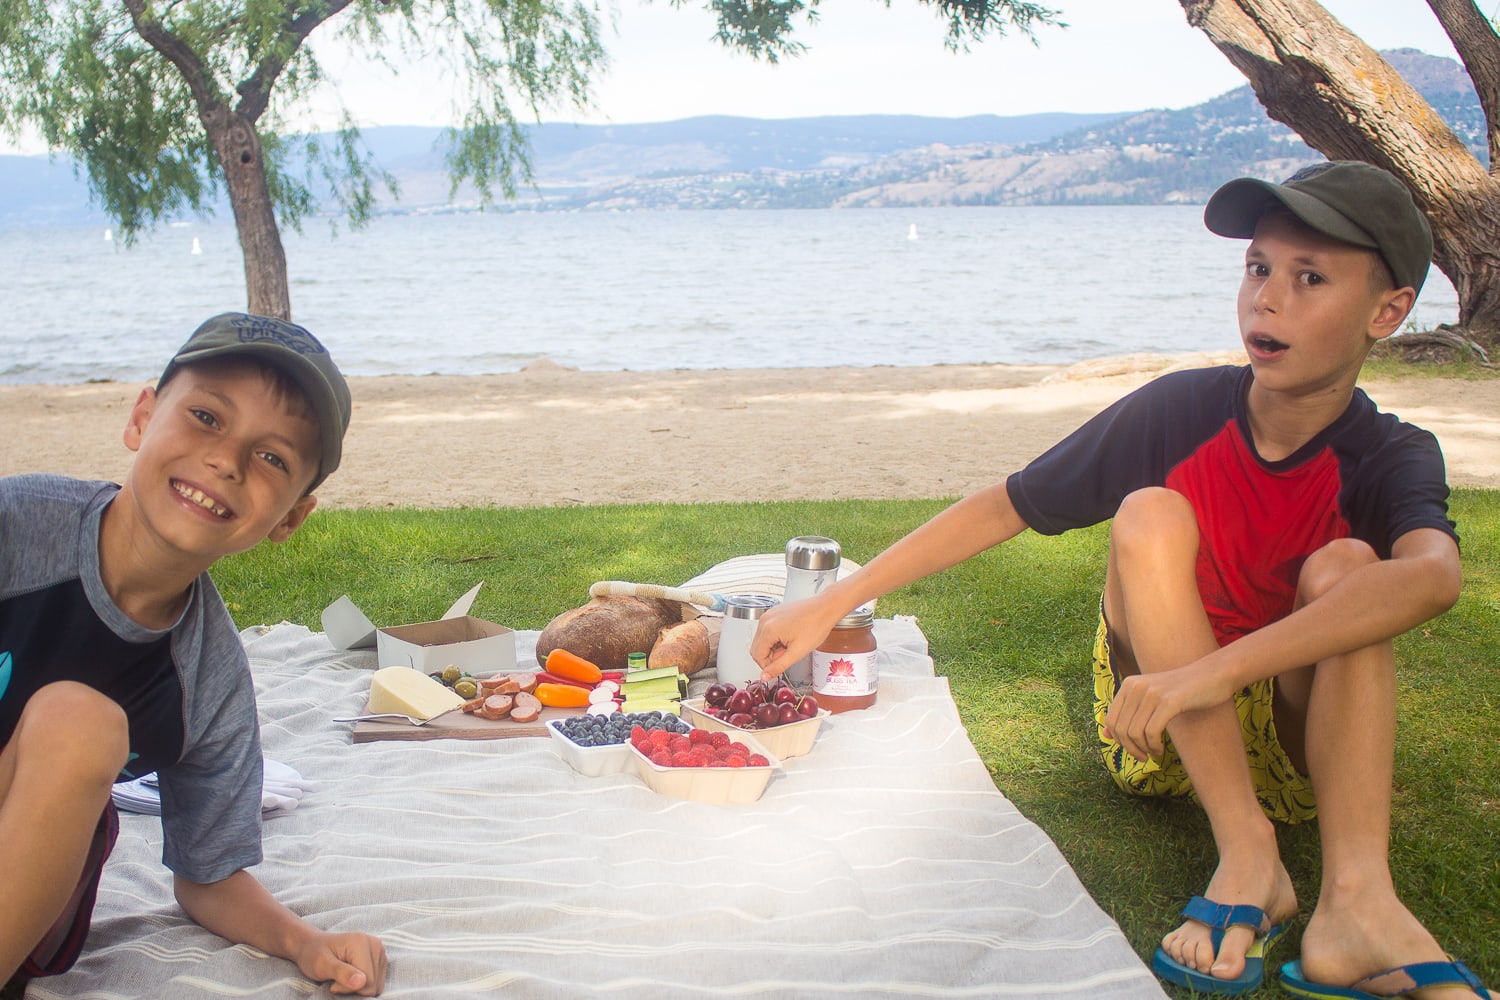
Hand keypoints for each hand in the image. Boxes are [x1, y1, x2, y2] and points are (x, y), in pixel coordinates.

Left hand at [295, 930, 387, 995]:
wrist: (313, 945)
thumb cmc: (314, 955)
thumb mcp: (321, 965)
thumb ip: (341, 973)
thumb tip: (362, 982)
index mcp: (362, 943)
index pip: (367, 981)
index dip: (348, 988)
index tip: (333, 984)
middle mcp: (375, 944)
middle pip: (373, 983)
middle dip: (354, 987)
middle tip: (337, 980)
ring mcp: (379, 950)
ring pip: (377, 984)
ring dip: (359, 986)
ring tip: (343, 977)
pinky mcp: (380, 958)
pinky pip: (377, 981)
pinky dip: (364, 984)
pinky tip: (352, 976)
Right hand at [750, 596, 840, 679]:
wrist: (825, 608)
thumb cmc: (816, 626)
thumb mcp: (797, 652)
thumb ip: (778, 666)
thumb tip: (765, 676)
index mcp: (769, 629)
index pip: (757, 656)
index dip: (768, 665)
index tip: (780, 666)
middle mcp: (765, 620)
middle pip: (757, 648)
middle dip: (770, 656)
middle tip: (787, 655)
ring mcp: (769, 615)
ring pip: (762, 640)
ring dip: (773, 647)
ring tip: (790, 645)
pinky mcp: (774, 613)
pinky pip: (767, 630)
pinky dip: (775, 638)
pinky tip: (789, 637)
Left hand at [1102, 664, 1230, 761]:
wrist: (1213, 676)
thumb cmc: (1182, 692)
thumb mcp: (1151, 699)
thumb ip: (1128, 714)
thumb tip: (1105, 735)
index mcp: (1129, 684)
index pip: (1111, 721)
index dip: (1119, 741)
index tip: (1133, 749)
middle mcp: (1136, 686)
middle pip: (1121, 729)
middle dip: (1130, 749)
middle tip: (1143, 757)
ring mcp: (1152, 693)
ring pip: (1134, 733)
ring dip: (1143, 750)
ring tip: (1154, 753)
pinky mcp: (1169, 701)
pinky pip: (1151, 732)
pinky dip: (1153, 746)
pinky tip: (1160, 750)